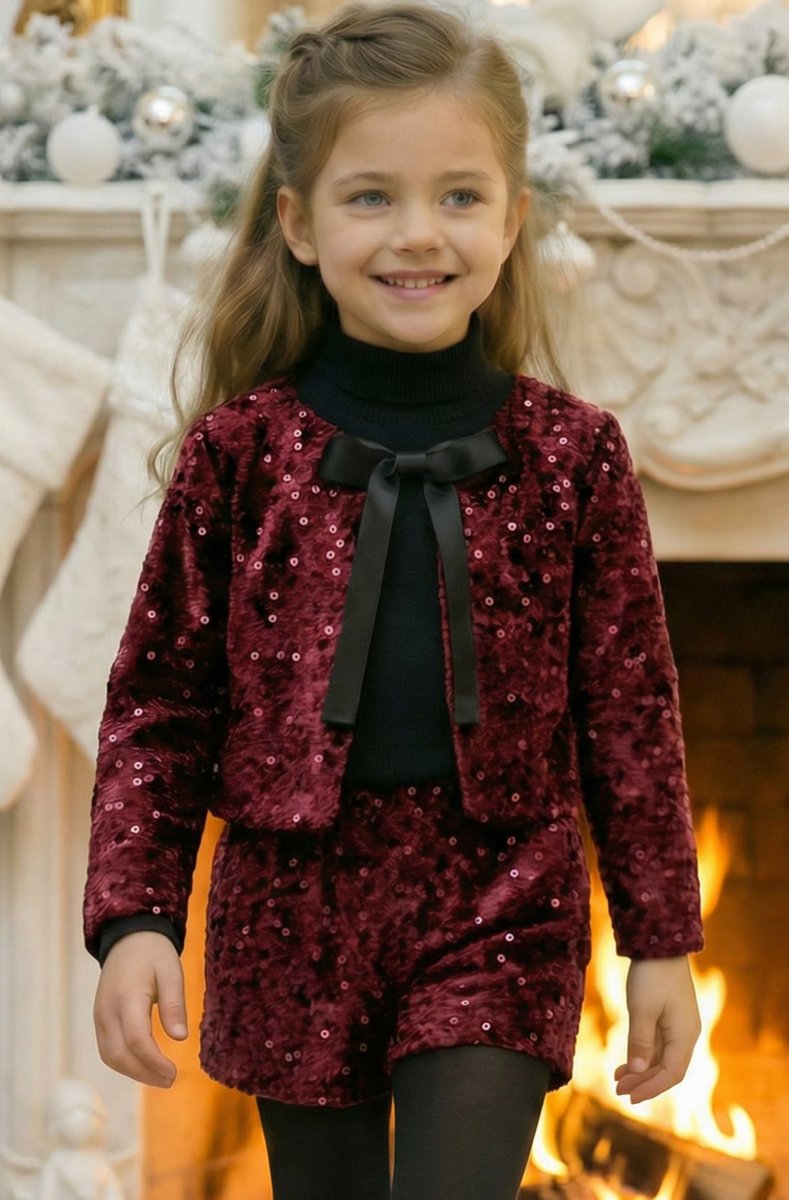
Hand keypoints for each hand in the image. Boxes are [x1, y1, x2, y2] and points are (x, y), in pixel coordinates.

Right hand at [93, 931, 187, 1087]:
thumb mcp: (171, 972)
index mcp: (128, 997)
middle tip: (170, 1081)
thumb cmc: (154, 953)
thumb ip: (174, 1004)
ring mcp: (100, 1015)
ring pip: (110, 1056)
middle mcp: (108, 1010)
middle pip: (119, 1055)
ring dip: (133, 1072)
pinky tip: (143, 1065)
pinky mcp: (99, 1017)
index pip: (138, 1040)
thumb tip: (180, 1038)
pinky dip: (123, 1062)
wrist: (128, 937)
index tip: (175, 1073)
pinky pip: (107, 1048)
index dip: (155, 1062)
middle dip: (144, 1074)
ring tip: (159, 1078)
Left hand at [614, 956, 700, 1103]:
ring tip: (617, 1079)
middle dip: (643, 1082)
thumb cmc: (652, 976)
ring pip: (661, 1058)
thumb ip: (640, 1042)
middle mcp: (686, 1035)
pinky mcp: (670, 1018)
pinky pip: (658, 1045)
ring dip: (641, 1070)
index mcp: (685, 1036)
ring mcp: (679, 1026)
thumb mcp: (642, 1010)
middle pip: (667, 1069)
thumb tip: (637, 1072)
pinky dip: (642, 1055)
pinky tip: (625, 1062)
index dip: (651, 1088)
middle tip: (618, 1091)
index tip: (629, 1097)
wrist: (660, 944)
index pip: (671, 1074)